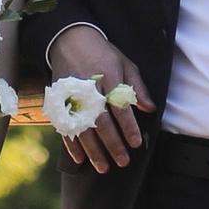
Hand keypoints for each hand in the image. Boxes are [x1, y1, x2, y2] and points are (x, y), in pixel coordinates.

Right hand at [47, 25, 153, 170]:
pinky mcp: (59, 101)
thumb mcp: (125, 64)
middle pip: (100, 120)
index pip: (119, 106)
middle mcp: (88, 87)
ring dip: (93, 150)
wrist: (69, 40)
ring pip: (82, 128)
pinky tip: (81, 159)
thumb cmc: (102, 54)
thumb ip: (137, 88)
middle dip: (112, 143)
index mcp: (108, 76)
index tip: (136, 143)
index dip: (128, 126)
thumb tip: (150, 109)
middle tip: (123, 161)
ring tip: (103, 168)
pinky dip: (72, 144)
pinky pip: (64, 126)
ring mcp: (71, 95)